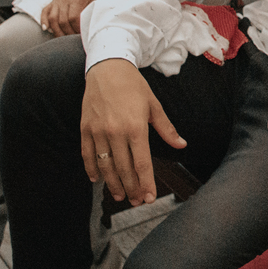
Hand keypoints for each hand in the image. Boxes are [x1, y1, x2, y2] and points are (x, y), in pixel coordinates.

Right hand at [41, 0, 97, 35]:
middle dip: (67, 33)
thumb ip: (91, 10)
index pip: (74, 17)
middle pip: (62, 20)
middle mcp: (65, 0)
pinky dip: (44, 21)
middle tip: (72, 40)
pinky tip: (46, 29)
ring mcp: (57, 1)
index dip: (77, 28)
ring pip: (53, 18)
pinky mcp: (52, 2)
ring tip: (61, 39)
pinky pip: (45, 11)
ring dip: (56, 31)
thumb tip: (90, 26)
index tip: (81, 35)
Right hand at [81, 59, 185, 204]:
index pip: (142, 163)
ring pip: (105, 165)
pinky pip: (88, 154)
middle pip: (124, 169)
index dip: (146, 183)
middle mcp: (116, 132)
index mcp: (136, 127)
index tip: (150, 198)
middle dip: (132, 188)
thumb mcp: (154, 105)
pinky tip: (97, 180)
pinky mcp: (85, 128)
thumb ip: (166, 128)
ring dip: (113, 184)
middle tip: (137, 202)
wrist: (107, 66)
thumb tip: (182, 144)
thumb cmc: (134, 85)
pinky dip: (92, 169)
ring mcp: (98, 131)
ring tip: (120, 196)